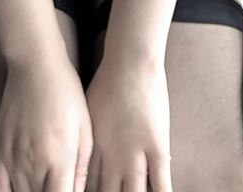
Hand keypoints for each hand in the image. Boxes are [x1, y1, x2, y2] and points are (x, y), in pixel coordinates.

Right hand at [0, 53, 93, 191]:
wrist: (35, 65)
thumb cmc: (66, 93)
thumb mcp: (85, 128)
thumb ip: (82, 168)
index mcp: (59, 158)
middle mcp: (34, 163)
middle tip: (59, 184)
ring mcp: (13, 158)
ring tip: (44, 185)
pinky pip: (0, 188)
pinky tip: (21, 190)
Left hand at [84, 53, 171, 191]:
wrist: (129, 63)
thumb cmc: (106, 83)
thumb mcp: (87, 114)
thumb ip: (87, 140)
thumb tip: (81, 156)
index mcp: (92, 151)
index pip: (86, 189)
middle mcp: (111, 159)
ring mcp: (134, 155)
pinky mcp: (157, 148)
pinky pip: (161, 183)